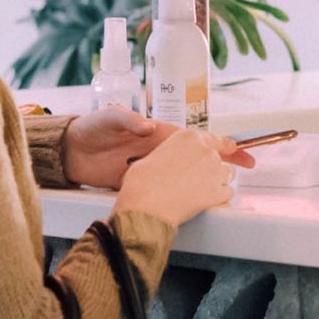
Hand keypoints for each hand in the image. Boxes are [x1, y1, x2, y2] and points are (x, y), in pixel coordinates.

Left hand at [64, 106, 260, 189]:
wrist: (70, 152)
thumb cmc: (91, 128)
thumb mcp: (108, 118)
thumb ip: (126, 119)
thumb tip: (147, 125)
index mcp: (157, 133)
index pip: (194, 136)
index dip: (218, 140)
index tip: (238, 147)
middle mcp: (159, 150)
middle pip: (199, 157)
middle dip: (224, 160)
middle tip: (248, 166)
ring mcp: (152, 168)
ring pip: (187, 174)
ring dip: (208, 179)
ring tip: (230, 186)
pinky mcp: (141, 183)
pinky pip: (168, 188)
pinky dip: (185, 193)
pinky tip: (199, 200)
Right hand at [115, 129, 255, 227]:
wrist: (146, 204)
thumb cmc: (144, 182)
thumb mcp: (156, 156)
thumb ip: (175, 154)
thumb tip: (177, 161)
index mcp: (189, 138)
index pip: (215, 139)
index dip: (224, 145)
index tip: (231, 148)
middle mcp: (206, 151)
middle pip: (219, 159)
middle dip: (210, 169)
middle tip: (195, 181)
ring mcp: (215, 171)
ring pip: (226, 175)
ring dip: (216, 182)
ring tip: (197, 192)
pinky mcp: (219, 192)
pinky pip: (226, 194)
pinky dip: (218, 198)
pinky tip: (202, 202)